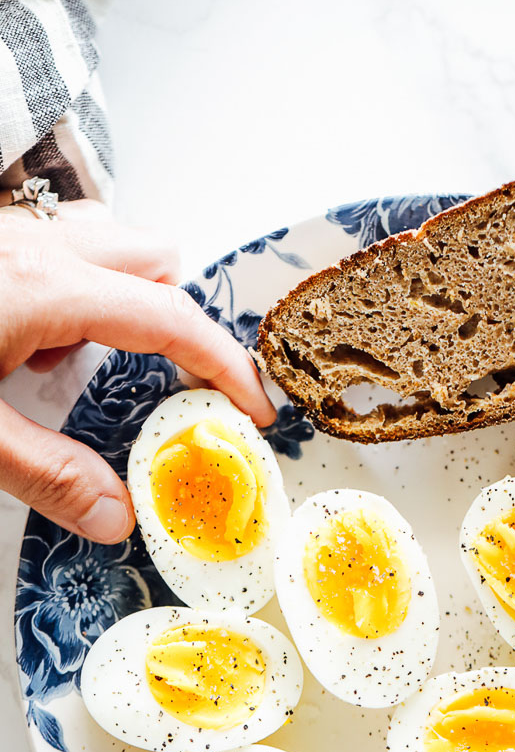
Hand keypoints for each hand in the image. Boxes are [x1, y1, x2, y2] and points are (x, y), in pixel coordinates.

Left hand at [0, 200, 273, 542]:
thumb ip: (44, 473)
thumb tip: (117, 516)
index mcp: (46, 287)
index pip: (171, 317)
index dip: (225, 364)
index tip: (253, 407)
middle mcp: (40, 245)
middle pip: (156, 259)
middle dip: (180, 320)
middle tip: (172, 383)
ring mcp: (13, 235)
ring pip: (112, 243)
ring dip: (128, 297)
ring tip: (95, 361)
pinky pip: (64, 247)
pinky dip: (78, 290)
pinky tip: (38, 340)